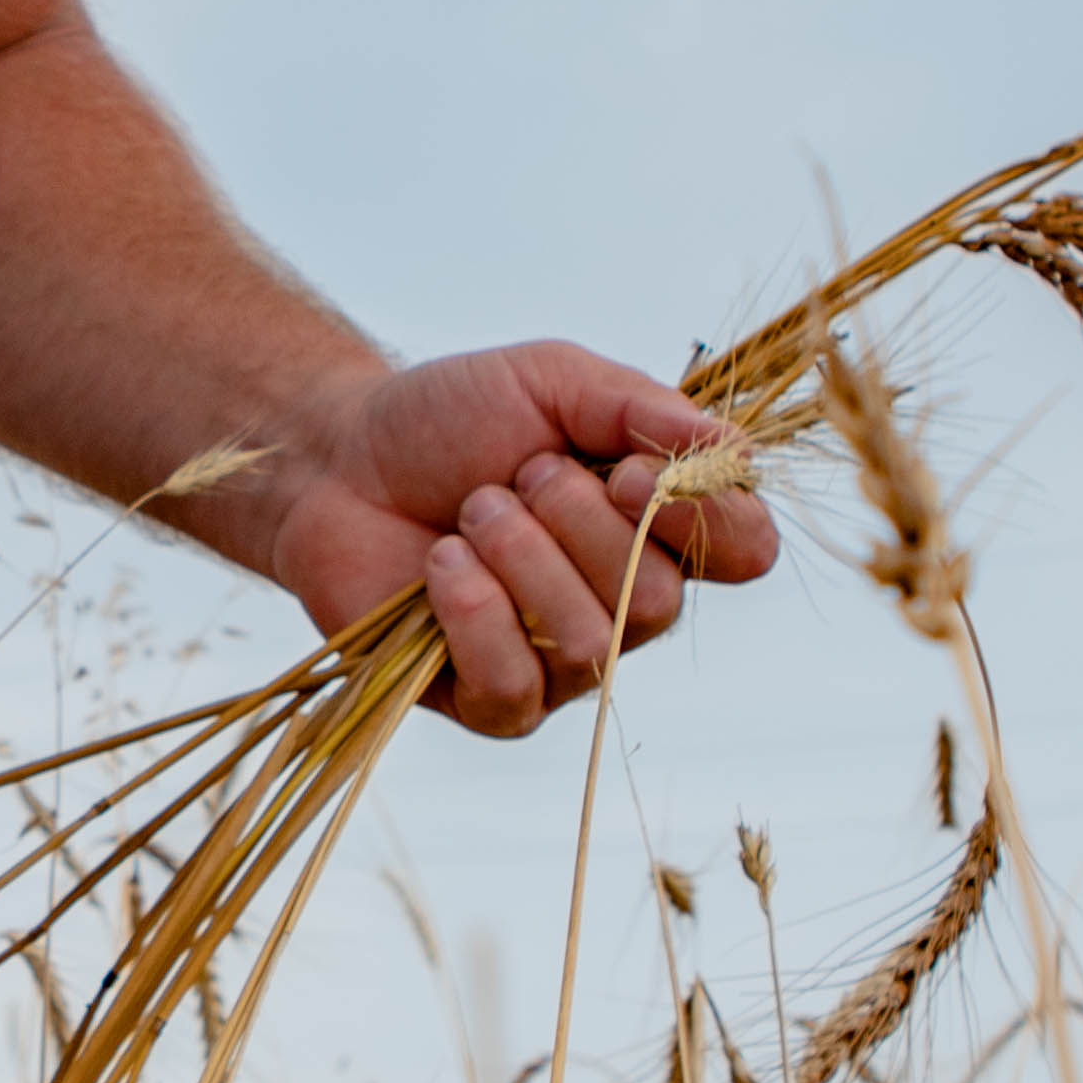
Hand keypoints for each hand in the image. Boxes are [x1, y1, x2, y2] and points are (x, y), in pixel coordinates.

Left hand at [226, 343, 783, 739]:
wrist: (337, 459)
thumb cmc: (451, 420)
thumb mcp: (551, 380)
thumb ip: (639, 407)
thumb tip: (732, 449)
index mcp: (659, 526)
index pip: (745, 549)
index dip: (702, 519)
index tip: (632, 471)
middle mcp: (625, 603)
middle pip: (659, 602)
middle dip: (577, 522)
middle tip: (517, 475)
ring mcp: (559, 663)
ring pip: (588, 645)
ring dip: (518, 557)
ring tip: (470, 513)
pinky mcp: (489, 702)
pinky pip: (515, 689)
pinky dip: (473, 613)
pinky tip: (440, 568)